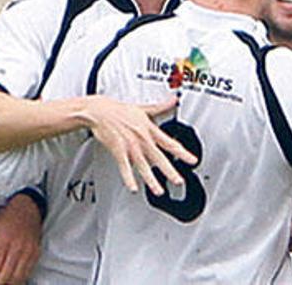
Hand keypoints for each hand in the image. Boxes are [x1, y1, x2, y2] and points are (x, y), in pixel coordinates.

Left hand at [0, 193, 41, 284]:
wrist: (29, 206)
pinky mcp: (36, 252)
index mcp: (4, 242)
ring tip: (0, 283)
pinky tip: (13, 279)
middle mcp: (18, 248)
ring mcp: (29, 251)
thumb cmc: (9, 216)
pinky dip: (19, 278)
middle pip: (6, 276)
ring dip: (8, 283)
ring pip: (18, 276)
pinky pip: (28, 271)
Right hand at [77, 96, 195, 194]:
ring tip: (159, 191)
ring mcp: (130, 146)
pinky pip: (125, 167)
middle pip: (159, 158)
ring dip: (151, 180)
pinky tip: (133, 188)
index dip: (183, 153)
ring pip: (144, 166)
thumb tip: (174, 100)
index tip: (192, 160)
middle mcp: (143, 139)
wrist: (100, 112)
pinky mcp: (118, 151)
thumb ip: (161, 107)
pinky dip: (129, 178)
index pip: (170, 143)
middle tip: (179, 181)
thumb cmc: (120, 111)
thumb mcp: (144, 108)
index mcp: (150, 130)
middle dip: (170, 171)